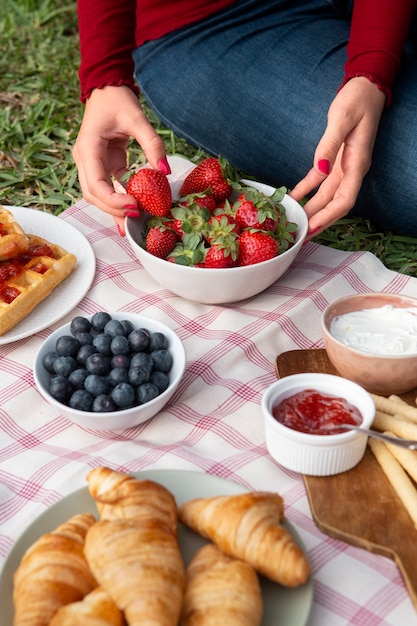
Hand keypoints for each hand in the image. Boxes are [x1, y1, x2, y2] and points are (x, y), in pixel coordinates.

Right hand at [73, 85, 168, 234]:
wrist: (107, 88)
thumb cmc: (118, 100)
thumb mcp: (137, 118)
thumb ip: (152, 144)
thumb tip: (165, 171)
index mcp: (88, 148)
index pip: (96, 184)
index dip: (113, 200)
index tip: (134, 207)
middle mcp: (85, 159)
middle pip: (93, 195)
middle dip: (114, 210)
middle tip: (137, 218)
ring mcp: (92, 163)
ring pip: (98, 195)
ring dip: (115, 209)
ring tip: (135, 222)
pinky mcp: (103, 165)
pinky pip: (109, 187)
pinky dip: (120, 199)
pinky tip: (133, 212)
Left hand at [289, 77, 385, 234]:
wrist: (365, 88)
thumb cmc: (356, 100)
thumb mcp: (342, 118)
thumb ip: (329, 144)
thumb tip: (320, 169)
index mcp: (357, 163)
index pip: (345, 199)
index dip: (329, 216)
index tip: (313, 228)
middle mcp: (351, 170)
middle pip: (334, 204)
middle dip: (318, 221)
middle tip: (299, 236)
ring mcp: (343, 167)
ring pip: (325, 196)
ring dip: (311, 210)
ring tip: (294, 223)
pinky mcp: (334, 160)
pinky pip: (318, 182)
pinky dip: (305, 191)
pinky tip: (292, 198)